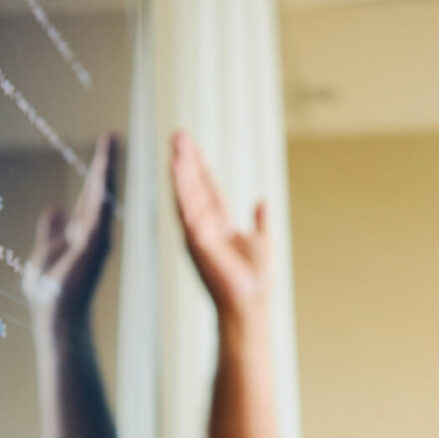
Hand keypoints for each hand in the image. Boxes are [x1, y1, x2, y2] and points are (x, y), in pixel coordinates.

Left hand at [24, 133, 116, 333]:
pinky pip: (100, 208)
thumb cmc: (51, 295)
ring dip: (106, 166)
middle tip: (111, 134)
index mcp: (81, 232)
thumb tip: (55, 208)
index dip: (96, 171)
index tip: (104, 147)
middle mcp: (93, 231)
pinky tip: (105, 167)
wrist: (56, 316)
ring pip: (101, 194)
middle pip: (99, 189)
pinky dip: (104, 187)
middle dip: (105, 162)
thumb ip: (51, 232)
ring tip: (110, 140)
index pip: (91, 195)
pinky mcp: (95, 243)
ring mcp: (96, 236)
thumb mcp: (45, 254)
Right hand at [169, 130, 270, 331]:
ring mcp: (198, 232)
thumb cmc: (254, 281)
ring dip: (181, 168)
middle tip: (177, 133)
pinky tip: (177, 166)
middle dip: (186, 160)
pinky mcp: (196, 239)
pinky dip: (181, 186)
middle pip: (194, 186)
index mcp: (219, 225)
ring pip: (187, 193)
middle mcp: (204, 226)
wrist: (249, 304)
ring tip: (176, 143)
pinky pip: (186, 207)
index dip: (200, 167)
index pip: (208, 189)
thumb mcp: (262, 241)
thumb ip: (260, 221)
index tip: (190, 146)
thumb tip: (262, 201)